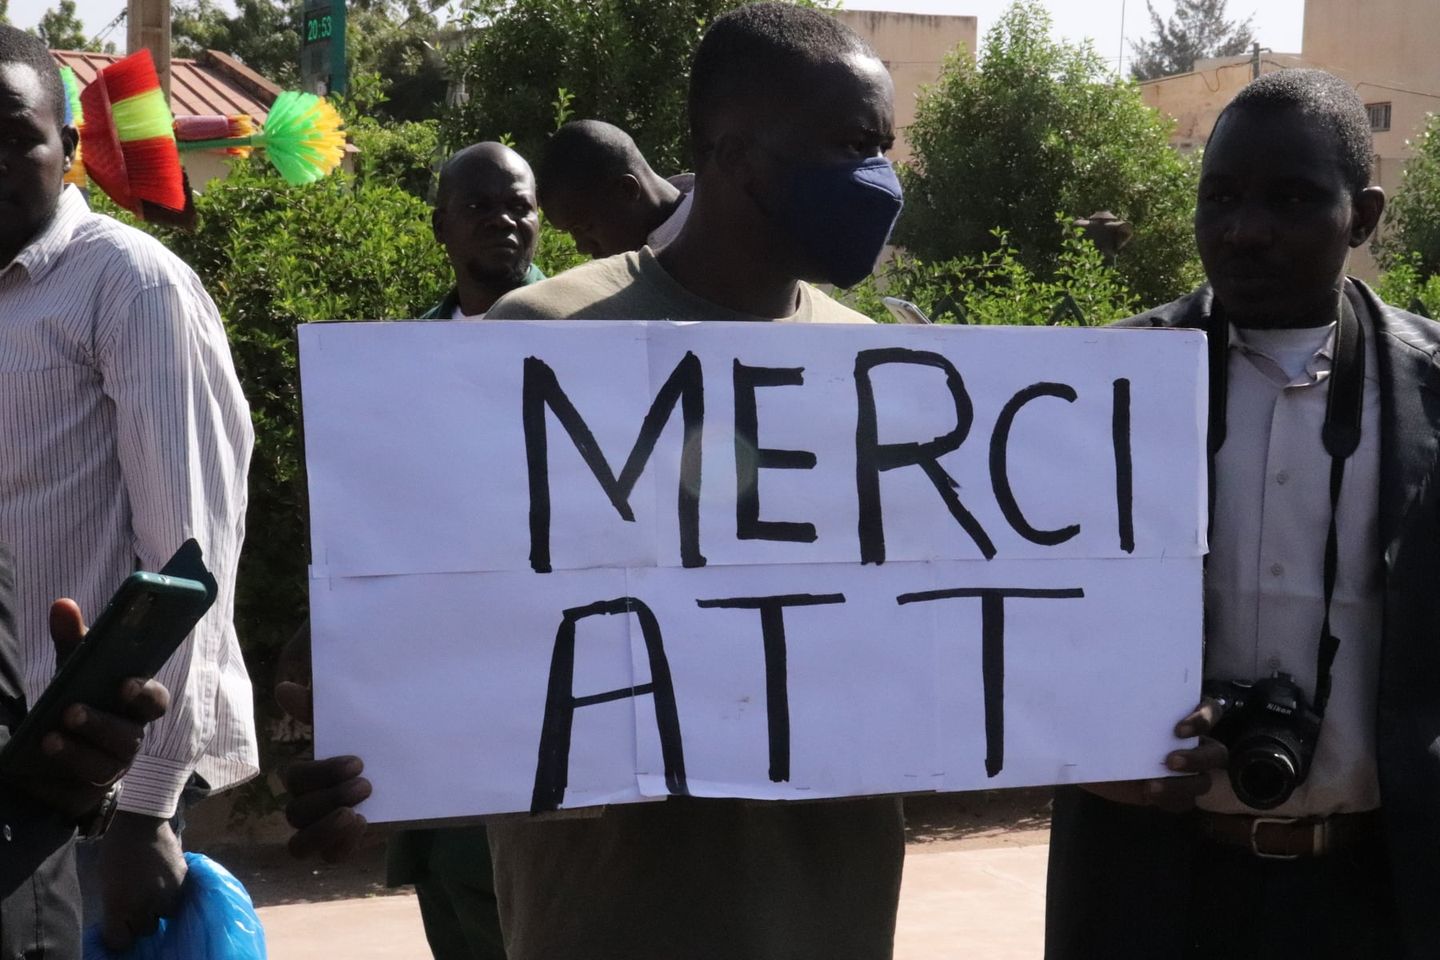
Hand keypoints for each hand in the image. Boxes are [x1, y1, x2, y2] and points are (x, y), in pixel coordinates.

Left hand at [17, 600, 169, 818]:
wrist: (48, 754)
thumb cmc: (74, 701)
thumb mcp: (73, 670)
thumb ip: (72, 640)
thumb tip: (63, 604)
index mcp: (133, 707)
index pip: (154, 701)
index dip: (144, 694)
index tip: (123, 683)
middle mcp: (129, 738)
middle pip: (130, 736)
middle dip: (102, 723)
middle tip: (71, 710)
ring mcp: (111, 768)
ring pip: (108, 763)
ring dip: (80, 748)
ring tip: (50, 736)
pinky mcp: (88, 793)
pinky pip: (83, 786)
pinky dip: (63, 768)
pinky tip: (43, 753)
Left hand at [98, 812, 186, 949]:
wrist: (141, 823)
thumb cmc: (115, 851)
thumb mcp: (106, 882)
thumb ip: (114, 905)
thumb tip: (121, 921)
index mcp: (118, 906)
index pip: (120, 941)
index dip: (119, 937)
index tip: (119, 930)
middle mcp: (143, 905)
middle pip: (145, 930)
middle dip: (139, 921)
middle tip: (137, 908)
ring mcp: (165, 894)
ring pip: (165, 916)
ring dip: (158, 909)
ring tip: (154, 895)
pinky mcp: (182, 882)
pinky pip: (178, 899)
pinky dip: (171, 895)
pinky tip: (164, 883)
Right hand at [275, 625, 371, 861]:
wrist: (404, 774)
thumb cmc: (369, 747)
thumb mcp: (351, 725)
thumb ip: (318, 709)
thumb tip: (284, 689)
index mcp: (305, 774)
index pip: (294, 777)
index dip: (322, 773)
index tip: (359, 762)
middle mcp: (305, 804)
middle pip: (296, 812)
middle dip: (330, 799)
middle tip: (366, 785)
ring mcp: (321, 829)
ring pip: (300, 845)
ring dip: (326, 830)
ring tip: (357, 814)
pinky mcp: (342, 846)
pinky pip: (329, 857)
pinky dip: (342, 845)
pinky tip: (364, 826)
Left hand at [1081, 698, 1228, 811]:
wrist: (1085, 754)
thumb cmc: (1100, 722)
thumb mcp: (1103, 706)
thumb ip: (1109, 695)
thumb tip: (1086, 671)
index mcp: (1180, 714)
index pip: (1210, 711)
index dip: (1203, 719)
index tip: (1178, 728)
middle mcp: (1189, 743)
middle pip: (1216, 753)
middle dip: (1198, 758)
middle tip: (1170, 760)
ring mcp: (1183, 772)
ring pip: (1203, 782)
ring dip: (1183, 785)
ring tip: (1152, 787)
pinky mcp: (1170, 794)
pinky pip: (1183, 802)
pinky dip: (1169, 799)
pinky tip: (1147, 794)